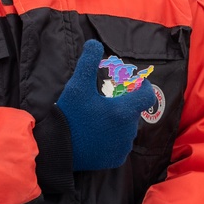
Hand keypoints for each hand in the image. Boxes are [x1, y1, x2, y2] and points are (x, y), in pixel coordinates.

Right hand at [56, 39, 155, 171]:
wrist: (57, 150)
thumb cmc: (69, 116)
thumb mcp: (77, 86)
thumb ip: (88, 62)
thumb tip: (94, 43)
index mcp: (124, 112)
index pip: (147, 95)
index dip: (142, 86)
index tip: (133, 83)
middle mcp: (128, 131)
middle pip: (134, 111)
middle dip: (124, 103)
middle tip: (107, 99)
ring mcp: (123, 147)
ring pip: (127, 128)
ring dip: (118, 121)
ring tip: (100, 117)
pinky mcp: (115, 160)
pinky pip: (120, 144)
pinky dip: (113, 138)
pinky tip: (98, 133)